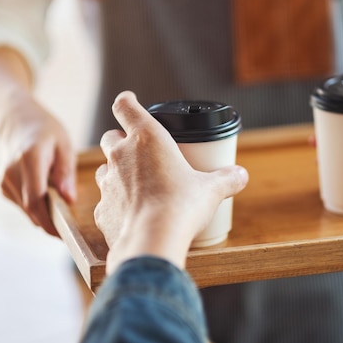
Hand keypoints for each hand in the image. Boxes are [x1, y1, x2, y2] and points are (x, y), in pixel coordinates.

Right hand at [0, 92, 76, 235]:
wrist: (17, 122)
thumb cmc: (46, 131)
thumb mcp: (64, 144)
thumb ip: (66, 172)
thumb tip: (68, 200)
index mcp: (29, 158)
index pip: (36, 197)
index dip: (49, 220)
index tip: (64, 234)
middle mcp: (12, 171)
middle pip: (31, 207)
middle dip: (50, 222)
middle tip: (70, 230)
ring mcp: (4, 180)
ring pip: (27, 209)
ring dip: (45, 214)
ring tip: (63, 208)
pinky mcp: (3, 187)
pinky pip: (23, 205)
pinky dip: (37, 207)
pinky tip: (48, 196)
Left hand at [94, 91, 248, 273]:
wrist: (152, 242)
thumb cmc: (181, 206)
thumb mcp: (211, 190)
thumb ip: (226, 179)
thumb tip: (240, 175)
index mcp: (147, 138)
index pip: (126, 107)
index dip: (126, 101)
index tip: (128, 101)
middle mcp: (121, 155)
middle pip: (110, 136)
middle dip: (120, 140)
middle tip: (137, 150)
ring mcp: (107, 182)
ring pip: (103, 168)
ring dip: (115, 171)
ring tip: (135, 183)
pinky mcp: (102, 210)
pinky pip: (105, 201)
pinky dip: (115, 204)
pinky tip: (131, 214)